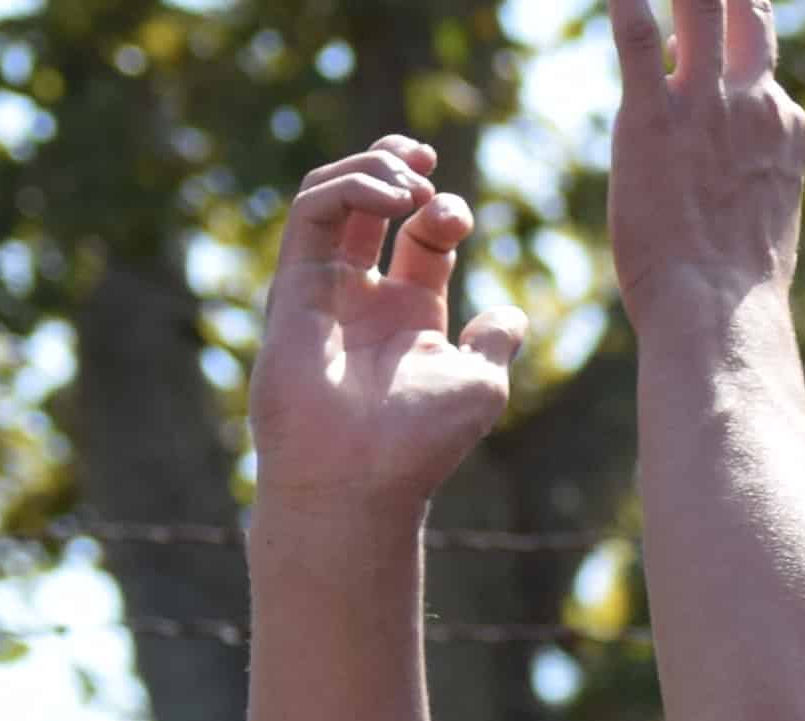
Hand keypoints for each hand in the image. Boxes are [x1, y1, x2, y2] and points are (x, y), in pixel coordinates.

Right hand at [251, 136, 531, 521]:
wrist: (358, 478)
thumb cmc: (420, 443)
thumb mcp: (480, 384)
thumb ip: (496, 341)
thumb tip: (511, 316)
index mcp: (410, 316)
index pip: (423, 237)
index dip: (444, 211)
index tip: (456, 218)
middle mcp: (364, 298)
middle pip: (372, 205)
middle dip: (398, 167)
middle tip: (425, 157)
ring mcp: (325, 290)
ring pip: (333, 196)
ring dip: (371, 169)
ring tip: (408, 179)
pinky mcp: (292, 286)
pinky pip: (309, 211)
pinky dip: (348, 187)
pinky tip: (387, 199)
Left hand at [604, 0, 804, 324]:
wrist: (719, 317)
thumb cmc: (736, 290)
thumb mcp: (765, 217)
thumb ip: (750, 174)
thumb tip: (725, 178)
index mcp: (783, 126)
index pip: (759, 53)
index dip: (734, 29)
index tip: (712, 20)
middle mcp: (752, 102)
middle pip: (744, 9)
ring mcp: (705, 105)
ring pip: (699, 5)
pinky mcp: (652, 117)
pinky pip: (637, 38)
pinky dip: (625, 5)